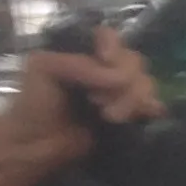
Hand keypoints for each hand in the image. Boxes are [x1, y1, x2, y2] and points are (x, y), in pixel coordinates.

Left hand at [0, 25, 163, 171]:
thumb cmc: (33, 105)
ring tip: (110, 118)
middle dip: (123, 82)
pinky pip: (152, 105)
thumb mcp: (45, 68)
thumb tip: (119, 79)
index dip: (115, 48)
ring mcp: (119, 93)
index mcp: (83, 51)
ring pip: (145, 83)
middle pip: (133, 60)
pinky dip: (150, 109)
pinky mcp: (129, 117)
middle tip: (98, 102)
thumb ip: (81, 64)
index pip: (112, 37)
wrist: (34, 147)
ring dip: (132, 100)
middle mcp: (105, 68)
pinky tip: (140, 117)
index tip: (107, 60)